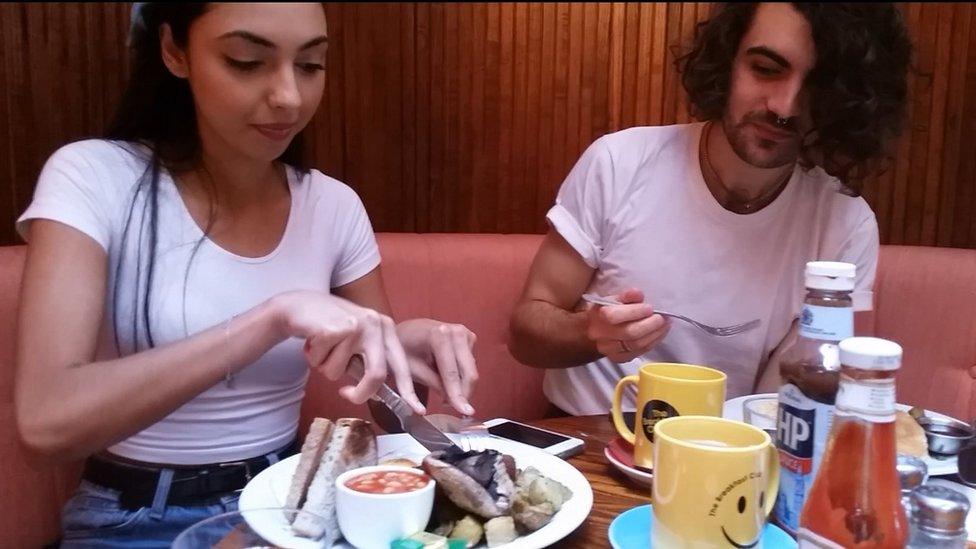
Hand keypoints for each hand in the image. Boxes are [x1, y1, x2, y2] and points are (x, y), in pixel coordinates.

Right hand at [269, 291, 423, 413]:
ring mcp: (357, 325)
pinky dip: (313, 357)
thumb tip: (378, 393)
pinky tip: (313, 340)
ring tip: (322, 346)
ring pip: (339, 372)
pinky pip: (322, 362)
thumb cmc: (329, 328)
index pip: (401, 366)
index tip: (418, 411)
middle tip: (345, 394)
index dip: (409, 391)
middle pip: (376, 375)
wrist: (299, 304)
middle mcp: (376, 325)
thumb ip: (368, 362)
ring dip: (324, 365)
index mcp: (386, 329)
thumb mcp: (357, 343)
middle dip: (359, 393)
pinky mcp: (336, 328)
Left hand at [396, 318, 477, 415]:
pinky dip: (462, 377)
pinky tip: (448, 379)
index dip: (457, 395)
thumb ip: (433, 384)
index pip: (452, 372)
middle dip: (463, 393)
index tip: (464, 412)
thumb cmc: (403, 347)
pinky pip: (470, 365)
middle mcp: (456, 331)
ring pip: (471, 371)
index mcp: (439, 335)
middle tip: (453, 407)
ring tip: (444, 392)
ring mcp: (465, 333)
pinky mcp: (469, 338)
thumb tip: (452, 400)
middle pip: (468, 372)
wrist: (405, 331)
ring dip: (462, 386)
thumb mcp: (411, 369)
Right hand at [586, 288, 669, 362]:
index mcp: (598, 315)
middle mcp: (601, 334)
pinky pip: (639, 352)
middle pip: (629, 333)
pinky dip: (652, 342)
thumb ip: (627, 296)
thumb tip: (638, 294)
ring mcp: (609, 349)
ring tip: (665, 324)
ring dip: (655, 334)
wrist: (598, 329)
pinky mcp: (618, 358)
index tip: (649, 308)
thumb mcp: (614, 298)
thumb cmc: (609, 310)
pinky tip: (659, 334)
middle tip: (662, 317)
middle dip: (650, 325)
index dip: (635, 312)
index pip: (614, 316)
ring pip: (637, 345)